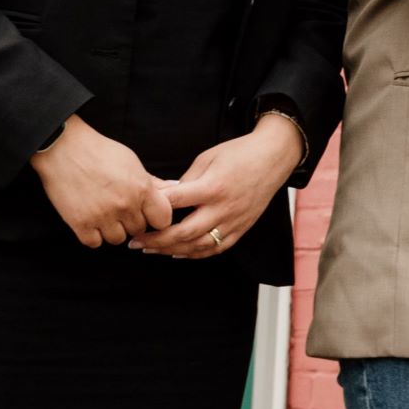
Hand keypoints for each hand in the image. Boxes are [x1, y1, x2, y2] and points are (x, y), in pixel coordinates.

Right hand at [30, 116, 174, 247]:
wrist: (64, 149)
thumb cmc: (100, 152)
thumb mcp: (132, 162)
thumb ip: (153, 181)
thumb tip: (175, 188)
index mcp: (141, 189)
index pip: (163, 219)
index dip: (157, 217)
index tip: (148, 213)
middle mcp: (124, 205)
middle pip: (139, 229)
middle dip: (133, 221)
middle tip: (121, 208)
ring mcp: (102, 216)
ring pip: (118, 239)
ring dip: (113, 230)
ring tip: (105, 213)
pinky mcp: (80, 224)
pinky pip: (94, 243)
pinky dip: (93, 235)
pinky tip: (91, 221)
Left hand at [139, 114, 302, 259]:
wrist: (273, 158)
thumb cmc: (239, 153)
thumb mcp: (207, 158)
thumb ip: (185, 181)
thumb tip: (164, 197)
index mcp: (212, 187)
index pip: (174, 203)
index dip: (152, 210)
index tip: (135, 213)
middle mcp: (223, 208)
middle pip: (183, 233)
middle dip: (155, 240)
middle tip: (135, 241)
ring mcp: (234, 221)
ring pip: (198, 246)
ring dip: (171, 251)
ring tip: (151, 249)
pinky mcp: (241, 228)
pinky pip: (215, 248)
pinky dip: (194, 254)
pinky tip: (178, 253)